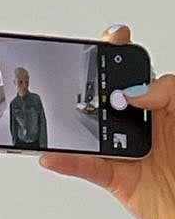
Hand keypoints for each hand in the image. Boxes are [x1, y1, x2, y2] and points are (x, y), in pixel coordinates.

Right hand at [40, 24, 174, 218]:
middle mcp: (141, 126)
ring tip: (62, 118)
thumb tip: (135, 91)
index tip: (112, 39)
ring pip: (91, 135)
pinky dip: (68, 163)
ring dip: (71, 128)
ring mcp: (127, 152)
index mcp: (161, 105)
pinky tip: (55, 155)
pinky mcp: (117, 179)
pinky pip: (87, 168)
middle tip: (81, 79)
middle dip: (90, 88)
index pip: (137, 74)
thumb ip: (168, 91)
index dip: (120, 55)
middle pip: (107, 101)